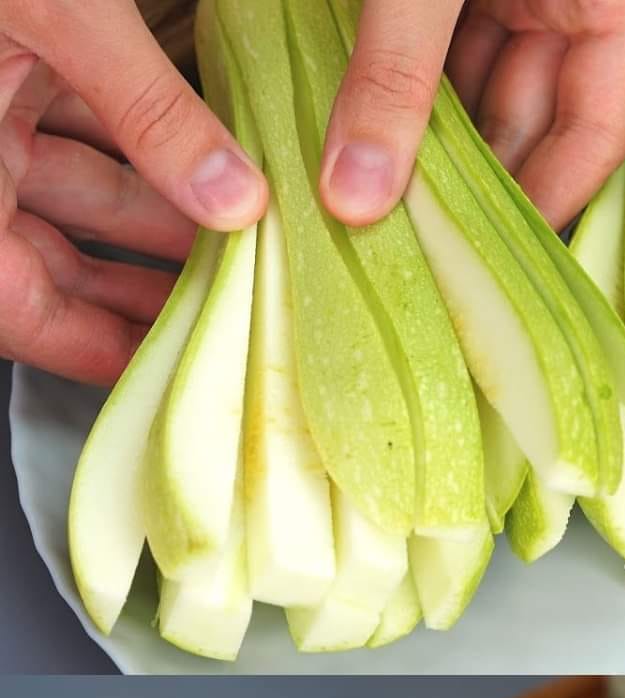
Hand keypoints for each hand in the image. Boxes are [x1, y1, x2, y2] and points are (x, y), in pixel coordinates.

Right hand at [0, 0, 266, 384]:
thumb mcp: (54, 14)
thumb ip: (147, 111)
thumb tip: (234, 197)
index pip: (23, 313)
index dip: (99, 352)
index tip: (175, 370)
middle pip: (55, 263)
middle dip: (145, 288)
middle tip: (230, 311)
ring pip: (73, 192)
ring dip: (154, 216)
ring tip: (237, 242)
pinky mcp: (5, 58)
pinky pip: (71, 125)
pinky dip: (134, 144)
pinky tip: (200, 157)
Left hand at [322, 0, 624, 230]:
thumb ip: (397, 70)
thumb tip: (359, 191)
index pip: (600, 128)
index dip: (551, 200)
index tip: (498, 265)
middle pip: (531, 121)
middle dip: (471, 182)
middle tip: (418, 244)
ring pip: (474, 91)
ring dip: (426, 143)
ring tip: (379, 202)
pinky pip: (430, 51)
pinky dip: (396, 94)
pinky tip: (360, 139)